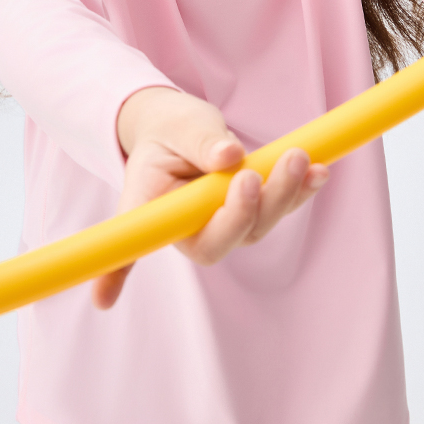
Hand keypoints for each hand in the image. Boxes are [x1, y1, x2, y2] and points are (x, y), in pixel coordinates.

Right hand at [92, 86, 328, 308]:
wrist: (182, 127)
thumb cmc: (171, 130)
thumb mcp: (179, 125)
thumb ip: (200, 141)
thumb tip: (230, 156)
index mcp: (153, 211)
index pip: (151, 243)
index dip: (123, 273)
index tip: (102, 299)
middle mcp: (191, 228)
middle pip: (223, 239)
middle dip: (246, 212)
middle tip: (253, 174)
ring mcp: (225, 222)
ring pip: (258, 224)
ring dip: (282, 193)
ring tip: (298, 155)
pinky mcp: (254, 208)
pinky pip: (279, 206)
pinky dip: (301, 190)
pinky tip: (320, 171)